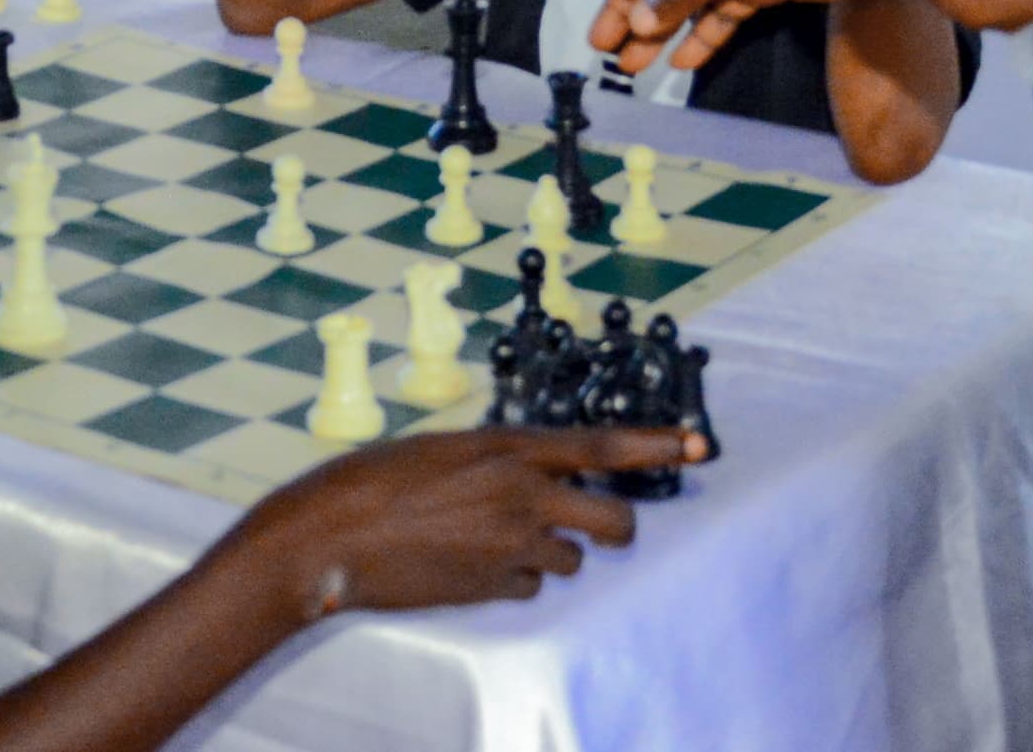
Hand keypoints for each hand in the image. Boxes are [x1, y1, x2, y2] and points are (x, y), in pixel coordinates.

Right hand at [227, 425, 695, 617]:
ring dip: (551, 555)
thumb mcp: (448, 449)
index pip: (604, 446)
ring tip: (495, 542)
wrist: (332, 534)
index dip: (658, 445)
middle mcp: (523, 493)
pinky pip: (530, 587)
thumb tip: (534, 474)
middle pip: (614, 522)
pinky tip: (471, 567)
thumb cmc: (377, 480)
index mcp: (512, 446)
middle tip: (594, 530)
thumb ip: (501, 460)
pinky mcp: (493, 586)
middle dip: (614, 530)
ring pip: (571, 561)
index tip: (701, 444)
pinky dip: (514, 580)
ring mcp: (511, 544)